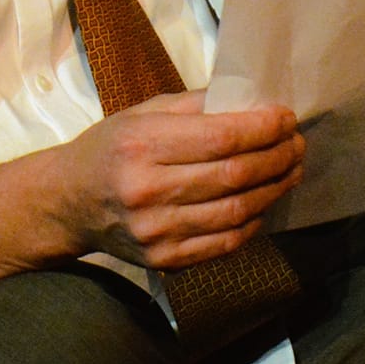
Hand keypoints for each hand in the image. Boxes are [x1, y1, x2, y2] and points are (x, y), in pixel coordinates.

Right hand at [61, 92, 302, 269]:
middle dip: (277, 156)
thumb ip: (195, 106)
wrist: (68, 203)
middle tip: (297, 144)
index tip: (287, 118)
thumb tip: (252, 104)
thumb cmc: (109, 149)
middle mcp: (147, 190)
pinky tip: (263, 202)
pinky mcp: (165, 260)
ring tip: (290, 171)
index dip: (263, 128)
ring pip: (237, 211)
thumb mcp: (141, 114)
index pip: (220, 137)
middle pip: (234, 175)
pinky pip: (226, 242)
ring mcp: (156, 231)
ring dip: (274, 189)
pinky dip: (253, 221)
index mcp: (141, 145)